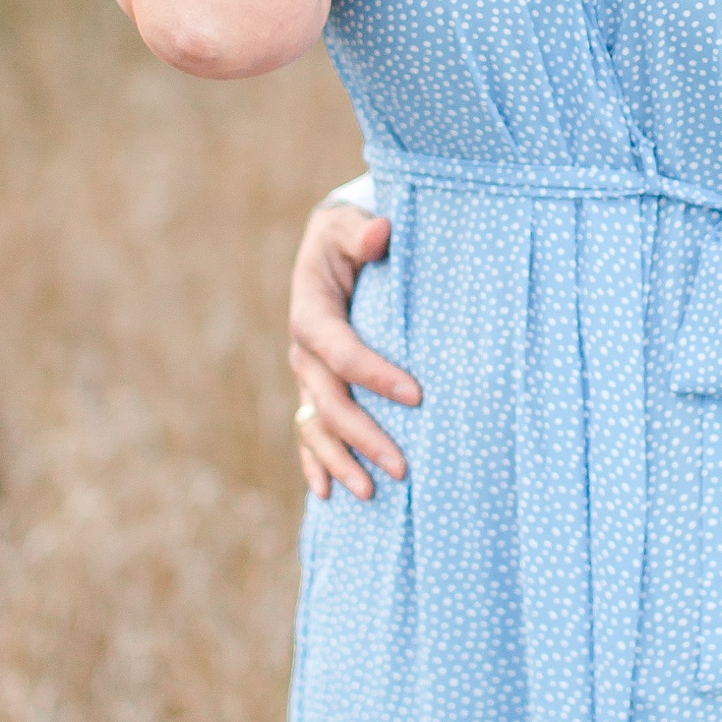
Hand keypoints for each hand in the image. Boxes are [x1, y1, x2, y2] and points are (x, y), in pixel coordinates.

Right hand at [289, 204, 421, 501]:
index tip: (417, 395)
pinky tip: (328, 495)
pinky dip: (315, 464)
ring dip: (341, 461)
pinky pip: (308, 433)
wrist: (330, 249)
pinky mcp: (314, 390)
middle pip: (328, 402)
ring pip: (317, 427)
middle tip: (403, 466)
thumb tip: (380, 234)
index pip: (340, 351)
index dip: (374, 374)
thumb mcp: (349, 225)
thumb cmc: (348, 236)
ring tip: (372, 493)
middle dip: (362, 436)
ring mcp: (306, 376)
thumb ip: (363, 232)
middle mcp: (304, 351)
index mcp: (311, 312)